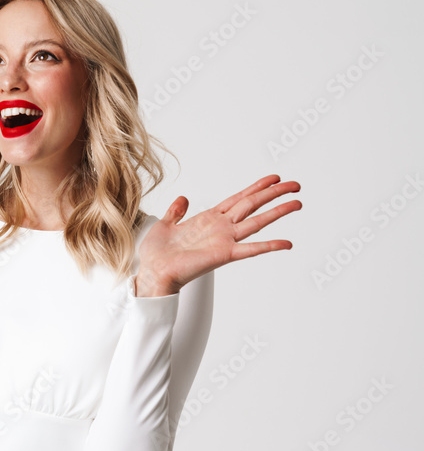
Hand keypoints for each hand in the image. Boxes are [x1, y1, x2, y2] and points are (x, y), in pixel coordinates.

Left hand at [135, 175, 301, 296]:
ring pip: (257, 221)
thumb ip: (176, 211)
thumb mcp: (165, 225)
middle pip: (253, 205)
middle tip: (295, 185)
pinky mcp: (223, 254)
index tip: (273, 178)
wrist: (153, 271)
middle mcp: (220, 228)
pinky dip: (269, 246)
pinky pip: (251, 249)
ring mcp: (224, 240)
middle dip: (274, 194)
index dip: (256, 188)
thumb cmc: (157, 254)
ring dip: (277, 211)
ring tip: (297, 202)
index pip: (238, 199)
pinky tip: (287, 243)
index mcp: (208, 219)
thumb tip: (183, 198)